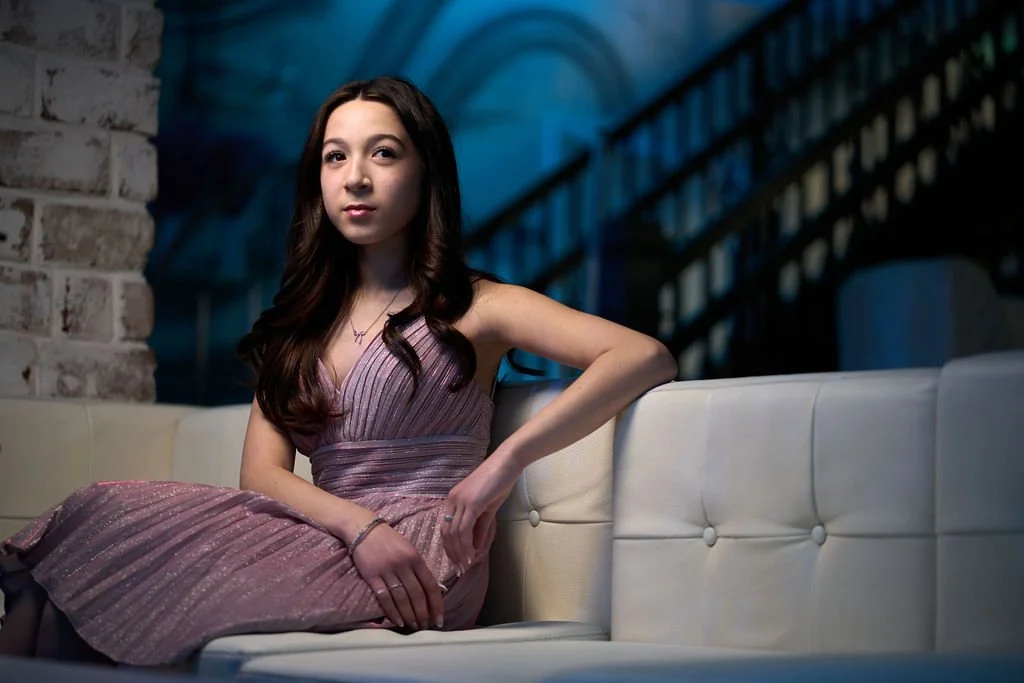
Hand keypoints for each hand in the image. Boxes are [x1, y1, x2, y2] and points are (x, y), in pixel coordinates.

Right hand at [349, 520, 443, 629]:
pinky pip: (384, 598)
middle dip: (423, 614)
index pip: (430, 585)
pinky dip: (392, 612)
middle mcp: (403, 565)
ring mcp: (387, 571)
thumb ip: (419, 568)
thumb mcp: (409, 549)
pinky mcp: (372, 576)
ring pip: (401, 599)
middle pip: (417, 595)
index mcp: (415, 557)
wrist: (364, 529)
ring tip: (414, 626)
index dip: (436, 605)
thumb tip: (432, 590)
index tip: (439, 619)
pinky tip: (398, 621)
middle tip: (425, 626)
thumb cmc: (389, 540)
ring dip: (409, 615)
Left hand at [441, 453, 521, 571]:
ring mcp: (460, 500)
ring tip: (467, 565)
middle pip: (447, 533)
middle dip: (453, 553)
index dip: (450, 547)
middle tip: (461, 568)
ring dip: (460, 552)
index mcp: (453, 499)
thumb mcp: (488, 507)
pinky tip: (473, 554)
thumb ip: (480, 526)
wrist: (508, 463)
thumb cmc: (499, 481)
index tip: (458, 560)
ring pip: (455, 533)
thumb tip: (476, 547)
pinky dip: (467, 545)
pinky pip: (465, 529)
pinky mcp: (471, 502)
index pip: (445, 528)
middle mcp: (452, 500)